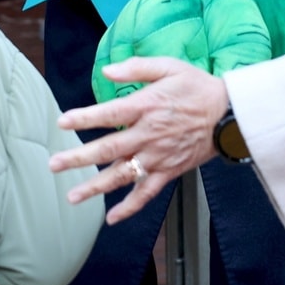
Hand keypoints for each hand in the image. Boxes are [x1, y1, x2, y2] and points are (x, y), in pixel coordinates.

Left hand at [49, 57, 227, 223]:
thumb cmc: (198, 87)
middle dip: (79, 158)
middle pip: (108, 149)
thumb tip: (106, 71)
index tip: (62, 123)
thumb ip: (137, 67)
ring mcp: (158, 156)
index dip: (84, 119)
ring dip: (96, 187)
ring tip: (72, 197)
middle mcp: (149, 134)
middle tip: (54, 165)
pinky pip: (147, 193)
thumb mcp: (170, 66)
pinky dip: (129, 207)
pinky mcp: (169, 171)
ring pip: (122, 175)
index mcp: (146, 106)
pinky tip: (111, 218)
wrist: (230, 114)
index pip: (108, 114)